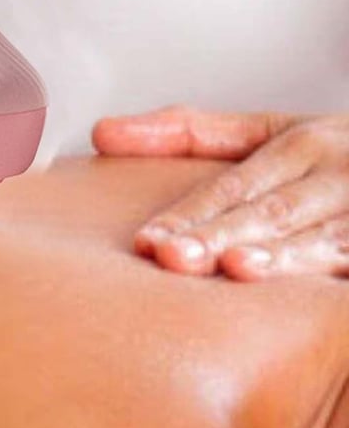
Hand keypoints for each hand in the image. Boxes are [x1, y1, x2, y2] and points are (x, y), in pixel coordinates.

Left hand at [92, 106, 348, 280]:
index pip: (232, 185)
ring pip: (318, 237)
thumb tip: (100, 133)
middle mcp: (333, 173)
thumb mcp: (266, 131)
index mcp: (298, 144)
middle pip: (268, 210)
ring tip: (234, 268)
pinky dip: (329, 277)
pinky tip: (305, 295)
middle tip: (172, 256)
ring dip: (277, 255)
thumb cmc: (326, 154)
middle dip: (220, 235)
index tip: (147, 239)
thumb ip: (188, 133)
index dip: (190, 212)